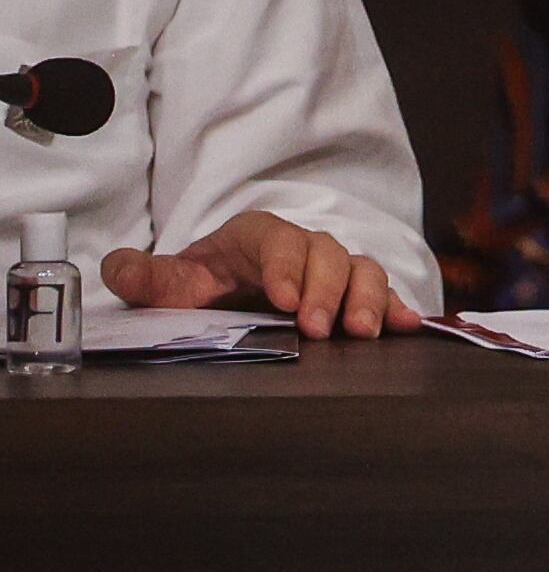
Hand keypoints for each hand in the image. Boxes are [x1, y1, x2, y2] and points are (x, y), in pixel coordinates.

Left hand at [101, 210, 422, 338]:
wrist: (235, 292)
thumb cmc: (207, 285)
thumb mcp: (174, 282)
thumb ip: (146, 276)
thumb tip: (118, 267)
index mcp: (258, 237)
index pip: (278, 243)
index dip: (286, 269)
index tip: (285, 302)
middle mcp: (304, 247)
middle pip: (328, 255)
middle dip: (328, 292)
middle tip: (321, 330)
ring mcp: (335, 271)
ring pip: (363, 270)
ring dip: (368, 300)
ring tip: (364, 333)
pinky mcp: (356, 295)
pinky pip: (386, 293)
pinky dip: (399, 307)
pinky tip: (407, 327)